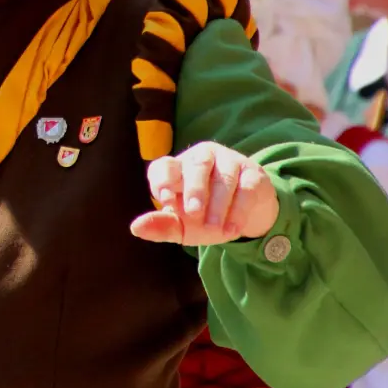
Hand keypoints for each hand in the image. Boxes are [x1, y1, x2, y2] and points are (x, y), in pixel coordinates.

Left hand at [130, 142, 278, 244]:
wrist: (241, 219)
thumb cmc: (203, 217)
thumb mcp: (182, 225)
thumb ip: (162, 226)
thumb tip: (135, 227)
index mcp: (177, 168)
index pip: (165, 165)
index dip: (163, 179)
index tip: (164, 199)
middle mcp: (201, 158)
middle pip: (196, 165)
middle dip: (194, 188)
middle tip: (193, 212)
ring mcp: (228, 162)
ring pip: (223, 177)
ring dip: (218, 204)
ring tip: (215, 228)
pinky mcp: (252, 174)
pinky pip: (246, 187)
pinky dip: (239, 209)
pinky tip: (232, 229)